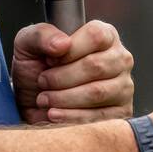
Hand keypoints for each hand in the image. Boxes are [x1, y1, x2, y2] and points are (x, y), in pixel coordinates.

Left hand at [12, 20, 135, 124]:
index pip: (96, 36)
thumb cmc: (36, 68)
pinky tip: (53, 114)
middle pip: (96, 66)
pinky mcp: (121, 112)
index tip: (49, 60)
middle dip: (61, 78)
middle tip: (42, 82)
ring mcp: (124, 86)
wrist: (34, 102)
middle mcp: (120, 58)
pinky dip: (71, 117)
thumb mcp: (28, 44)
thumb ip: (41, 35)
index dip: (69, 50)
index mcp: (105, 35)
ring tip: (44, 99)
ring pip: (97, 92)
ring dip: (64, 98)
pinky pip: (99, 116)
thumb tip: (62, 44)